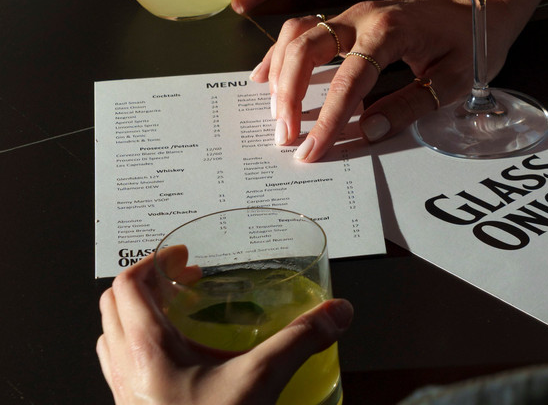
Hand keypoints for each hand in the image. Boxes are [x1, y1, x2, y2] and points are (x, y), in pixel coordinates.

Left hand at [97, 252, 351, 404]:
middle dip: (149, 284)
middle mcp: (126, 369)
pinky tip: (183, 362)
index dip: (155, 261)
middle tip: (184, 280)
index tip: (184, 257)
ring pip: (113, 338)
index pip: (128, 285)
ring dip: (140, 316)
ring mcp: (125, 394)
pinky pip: (123, 369)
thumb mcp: (260, 383)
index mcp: (147, 350)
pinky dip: (143, 351)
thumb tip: (333, 314)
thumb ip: (300, 341)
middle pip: (114, 306)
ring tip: (179, 314)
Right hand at [250, 0, 520, 161]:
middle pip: (307, 48)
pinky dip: (281, 54)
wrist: (478, 1)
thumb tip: (370, 131)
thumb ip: (411, 105)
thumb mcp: (454, 79)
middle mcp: (363, 15)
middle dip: (290, 94)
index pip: (349, 79)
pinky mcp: (347, 17)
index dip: (328, 118)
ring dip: (281, 74)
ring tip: (277, 115)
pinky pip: (303, 30)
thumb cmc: (471, 40)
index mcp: (391, 31)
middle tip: (285, 136)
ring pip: (298, 35)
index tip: (312, 150)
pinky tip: (266, 79)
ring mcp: (351, 13)